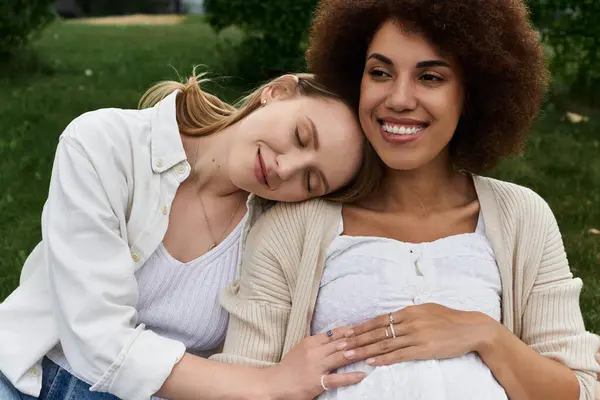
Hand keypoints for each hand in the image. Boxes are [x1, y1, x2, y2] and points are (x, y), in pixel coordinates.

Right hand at [268, 327, 366, 399]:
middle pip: (340, 342)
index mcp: (311, 342)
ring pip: (341, 357)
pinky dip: (350, 376)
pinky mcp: (316, 381)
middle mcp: (314, 351)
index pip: (334, 333)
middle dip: (358, 339)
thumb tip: (334, 337)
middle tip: (373, 336)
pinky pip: (337, 378)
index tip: (364, 327)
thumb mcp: (302, 348)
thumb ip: (317, 343)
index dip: (350, 330)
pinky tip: (362, 375)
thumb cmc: (289, 367)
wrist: (274, 383)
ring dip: (357, 354)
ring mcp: (316, 366)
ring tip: (371, 351)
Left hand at [342, 303, 497, 365]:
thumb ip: (409, 314)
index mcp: (409, 311)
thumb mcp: (427, 310)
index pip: (379, 319)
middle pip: (377, 331)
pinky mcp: (424, 349)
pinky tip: (372, 361)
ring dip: (364, 349)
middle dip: (357, 338)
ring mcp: (416, 335)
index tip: (347, 331)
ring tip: (349, 354)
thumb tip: (394, 317)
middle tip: (340, 344)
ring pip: (384, 343)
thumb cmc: (450, 319)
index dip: (361, 326)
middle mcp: (409, 321)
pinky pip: (399, 354)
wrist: (472, 329)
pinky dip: (384, 358)